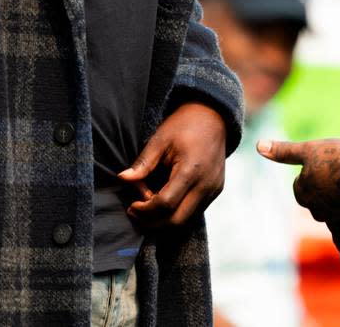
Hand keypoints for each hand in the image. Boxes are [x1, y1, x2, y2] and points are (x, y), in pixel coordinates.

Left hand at [119, 101, 226, 228]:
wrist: (213, 116)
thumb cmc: (184, 125)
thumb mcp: (160, 140)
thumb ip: (143, 163)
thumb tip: (123, 179)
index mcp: (191, 170)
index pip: (165, 204)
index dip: (145, 210)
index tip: (131, 206)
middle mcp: (206, 184)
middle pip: (177, 221)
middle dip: (153, 223)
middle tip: (136, 214)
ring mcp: (213, 189)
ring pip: (187, 220)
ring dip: (165, 219)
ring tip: (149, 206)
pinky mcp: (216, 190)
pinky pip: (195, 211)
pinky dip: (178, 211)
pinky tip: (165, 200)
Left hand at [257, 137, 339, 224]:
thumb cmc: (337, 158)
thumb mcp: (309, 150)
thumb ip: (284, 152)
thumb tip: (258, 145)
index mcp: (302, 193)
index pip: (301, 186)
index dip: (312, 173)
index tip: (325, 165)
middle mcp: (316, 210)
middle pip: (317, 201)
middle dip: (325, 191)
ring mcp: (335, 220)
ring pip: (334, 213)